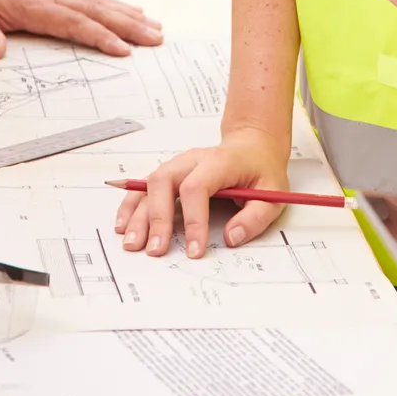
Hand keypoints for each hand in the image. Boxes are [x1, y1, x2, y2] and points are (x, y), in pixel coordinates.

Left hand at [0, 0, 162, 58]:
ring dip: (129, 16)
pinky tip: (135, 11)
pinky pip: (93, 0)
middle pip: (97, 11)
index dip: (99, 36)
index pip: (73, 23)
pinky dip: (116, 6)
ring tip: (157, 28)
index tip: (122, 49)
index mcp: (34, 6)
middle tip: (157, 39)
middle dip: (128, 26)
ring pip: (100, 4)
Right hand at [113, 128, 290, 259]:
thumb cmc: (260, 169)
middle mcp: (192, 160)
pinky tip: (123, 223)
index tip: (194, 250)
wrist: (251, 145)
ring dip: (138, 213)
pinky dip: (131, 204)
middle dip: (157, 219)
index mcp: (219, 163)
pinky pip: (144, 186)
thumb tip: (231, 238)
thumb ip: (255, 218)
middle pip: (164, 182)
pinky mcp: (169, 173)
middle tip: (155, 250)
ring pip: (149, 184)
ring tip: (132, 242)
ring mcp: (177, 165)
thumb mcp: (273, 193)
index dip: (193, 220)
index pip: (197, 188)